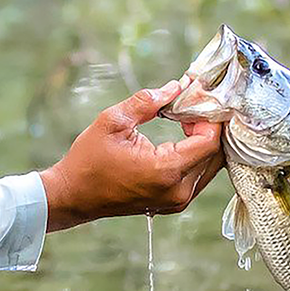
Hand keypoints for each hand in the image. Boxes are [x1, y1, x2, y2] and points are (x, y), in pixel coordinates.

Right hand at [39, 80, 223, 231]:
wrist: (73, 196)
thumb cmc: (88, 161)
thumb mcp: (112, 122)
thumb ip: (147, 102)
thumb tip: (176, 87)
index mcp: (165, 170)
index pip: (209, 141)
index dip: (208, 116)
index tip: (193, 99)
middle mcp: (177, 191)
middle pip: (216, 154)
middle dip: (209, 126)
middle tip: (190, 106)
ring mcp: (177, 201)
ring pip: (211, 165)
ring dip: (204, 140)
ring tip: (185, 120)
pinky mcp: (174, 204)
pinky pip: (199, 176)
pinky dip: (196, 155)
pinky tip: (181, 138)